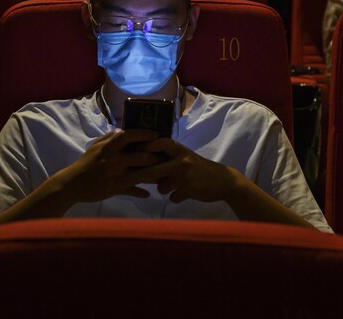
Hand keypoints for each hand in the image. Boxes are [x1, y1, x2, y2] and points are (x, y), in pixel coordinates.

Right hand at [53, 128, 163, 203]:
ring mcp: (114, 174)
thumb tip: (122, 130)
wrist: (72, 184)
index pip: (129, 136)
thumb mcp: (95, 147)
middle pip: (140, 156)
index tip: (157, 134)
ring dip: (153, 175)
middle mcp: (113, 159)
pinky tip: (148, 194)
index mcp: (109, 146)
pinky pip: (131, 190)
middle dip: (156, 157)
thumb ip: (109, 138)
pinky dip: (140, 192)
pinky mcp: (113, 188)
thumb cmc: (85, 163)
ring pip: (139, 174)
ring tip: (163, 175)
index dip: (144, 134)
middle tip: (166, 157)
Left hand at [125, 138, 242, 203]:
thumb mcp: (182, 158)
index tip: (125, 154)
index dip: (141, 148)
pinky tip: (186, 193)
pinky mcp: (190, 189)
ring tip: (177, 184)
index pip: (156, 144)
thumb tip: (140, 159)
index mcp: (178, 149)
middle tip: (118, 183)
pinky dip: (176, 197)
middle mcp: (181, 159)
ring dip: (165, 188)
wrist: (223, 181)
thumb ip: (165, 158)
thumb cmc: (198, 168)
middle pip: (152, 169)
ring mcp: (186, 175)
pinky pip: (173, 197)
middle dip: (134, 177)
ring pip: (162, 187)